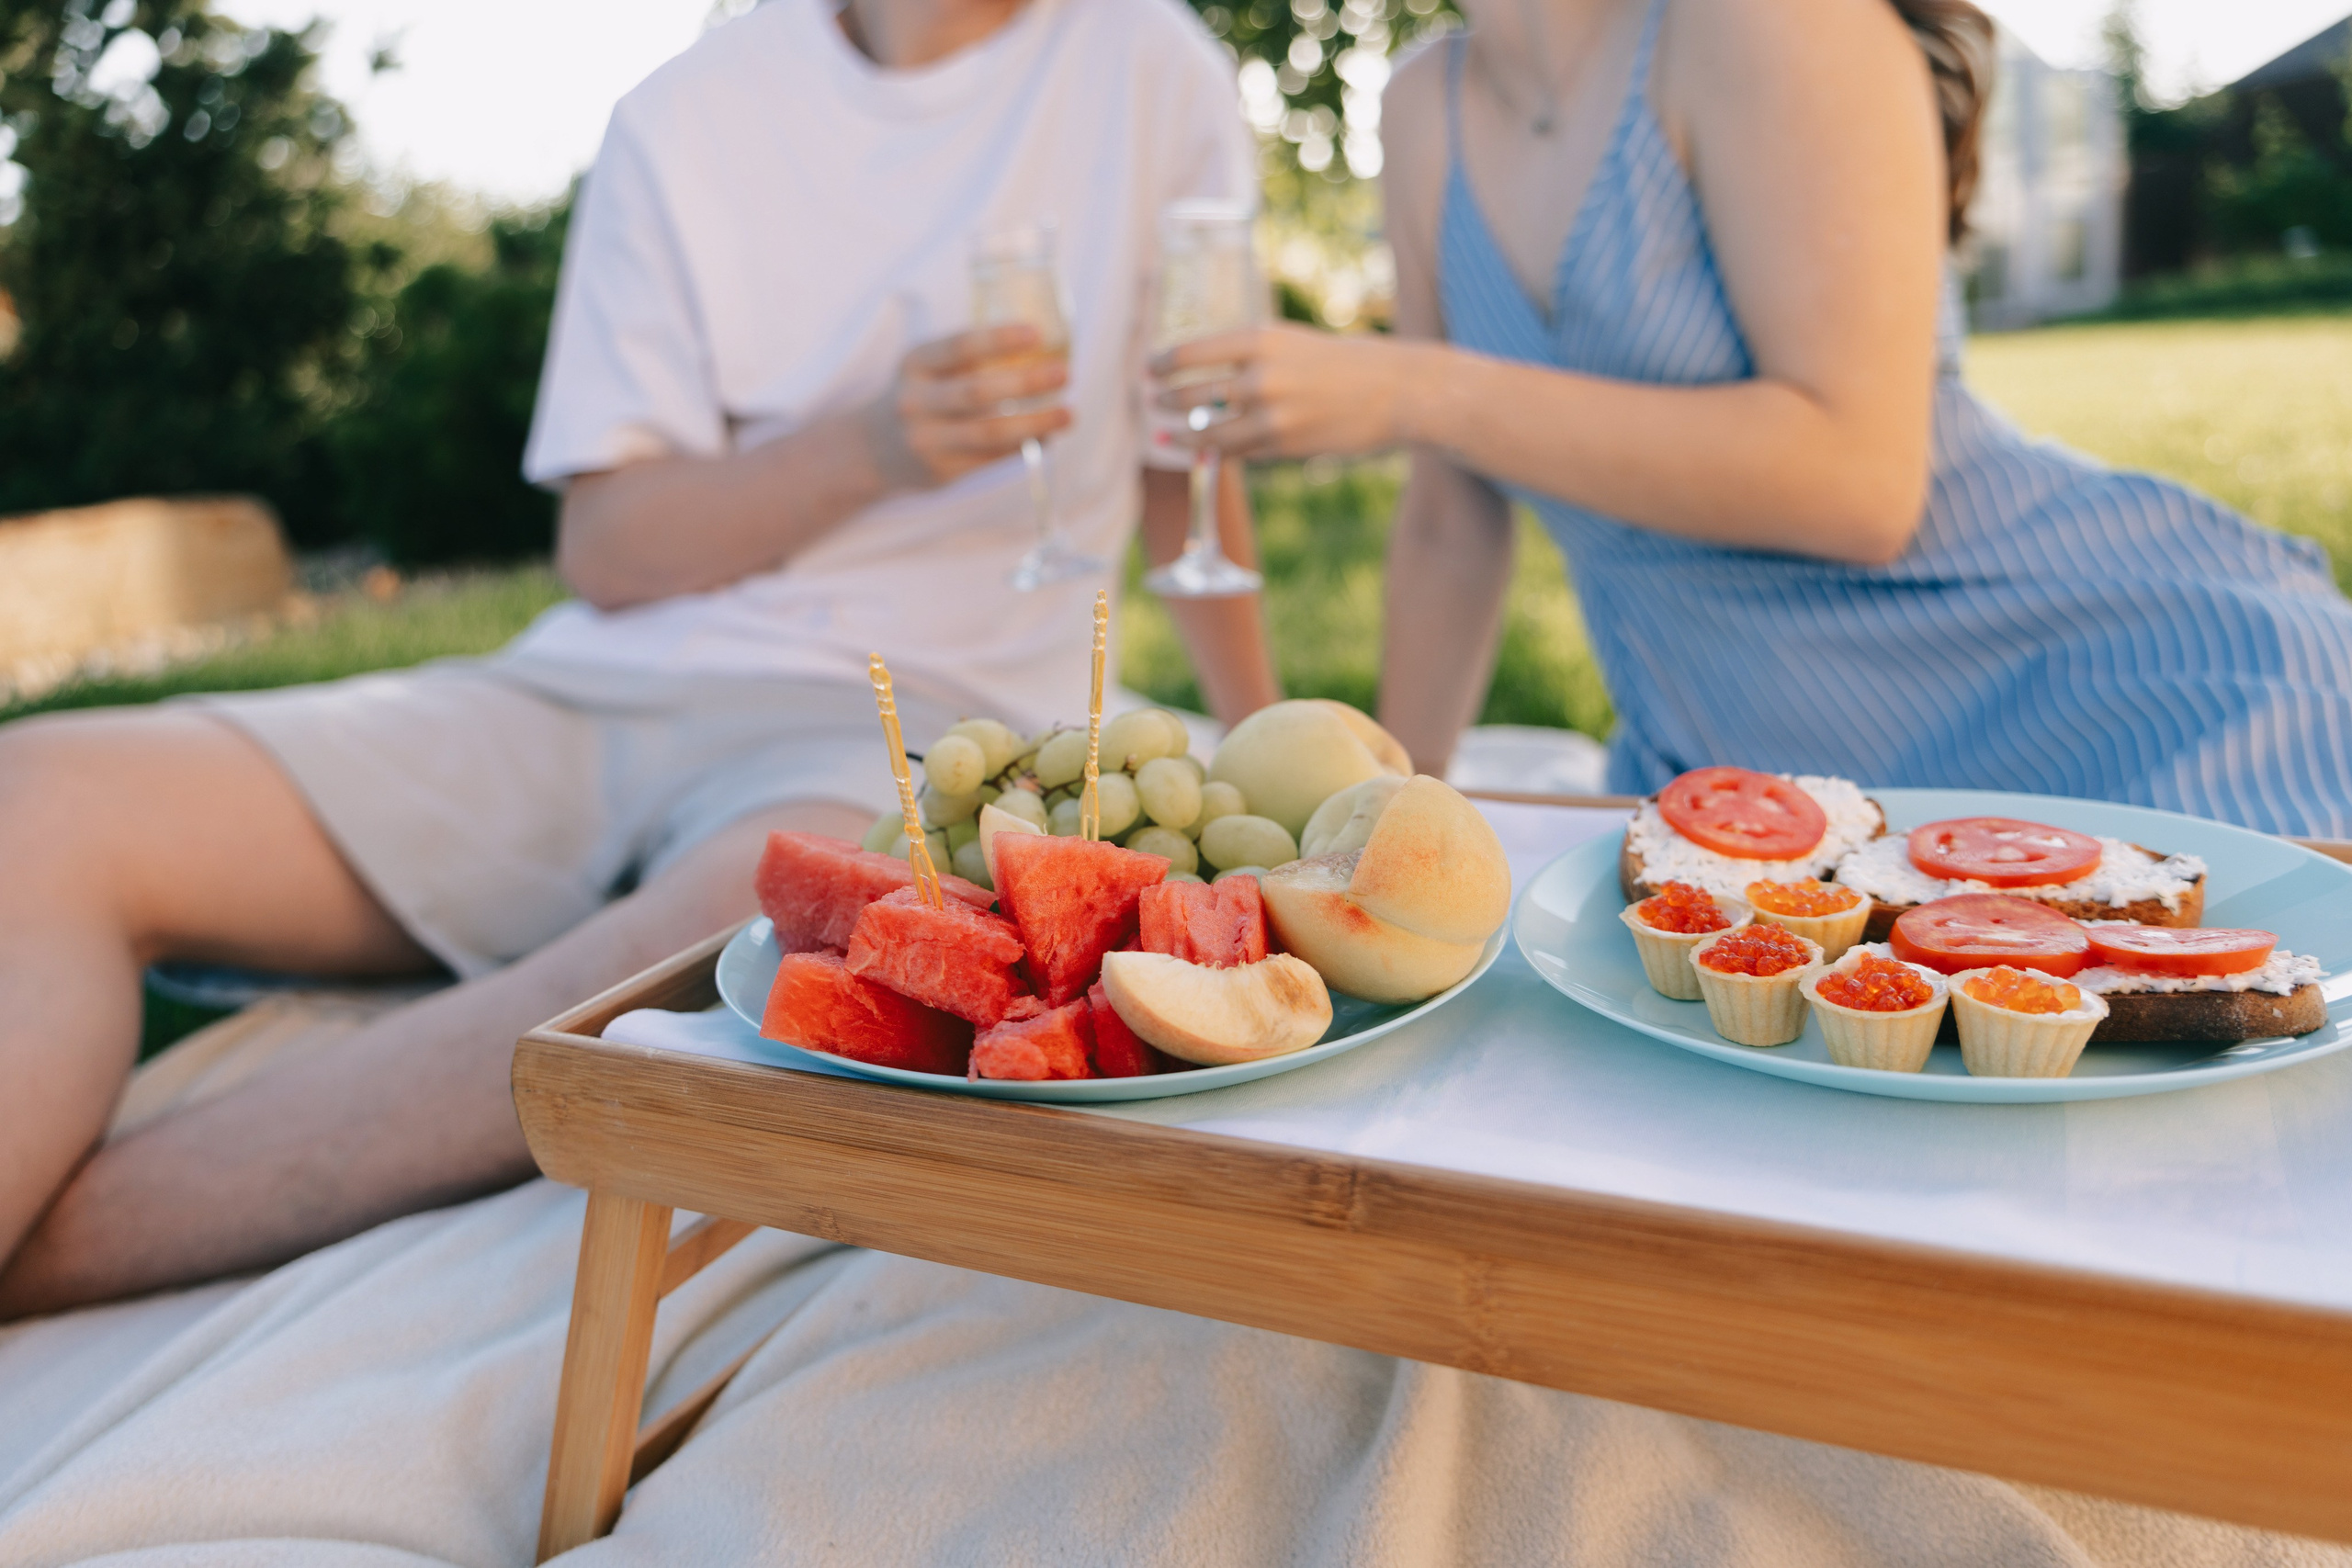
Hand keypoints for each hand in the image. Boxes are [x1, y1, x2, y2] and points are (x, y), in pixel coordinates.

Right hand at [864, 325, 1071, 489]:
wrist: (873, 450)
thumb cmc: (920, 396)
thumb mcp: (927, 367)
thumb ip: (968, 358)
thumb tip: (1040, 348)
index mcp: (916, 364)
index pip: (960, 346)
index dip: (999, 339)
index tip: (1036, 333)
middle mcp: (916, 401)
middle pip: (978, 392)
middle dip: (1026, 382)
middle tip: (1064, 374)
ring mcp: (927, 440)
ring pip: (989, 432)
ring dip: (1035, 423)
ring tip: (1068, 413)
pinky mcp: (942, 470)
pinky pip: (992, 458)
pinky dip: (1025, 446)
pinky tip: (1048, 436)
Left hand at [1151, 324, 1419, 459]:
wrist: (1397, 390)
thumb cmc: (1346, 362)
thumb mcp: (1294, 342)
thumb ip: (1253, 355)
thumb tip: (1209, 374)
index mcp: (1260, 340)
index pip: (1191, 353)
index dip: (1163, 364)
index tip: (1149, 369)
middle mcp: (1260, 376)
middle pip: (1192, 394)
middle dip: (1166, 400)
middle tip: (1153, 402)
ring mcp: (1271, 415)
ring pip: (1210, 432)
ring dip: (1184, 435)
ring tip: (1168, 436)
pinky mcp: (1284, 446)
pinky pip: (1239, 452)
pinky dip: (1220, 452)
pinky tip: (1207, 450)